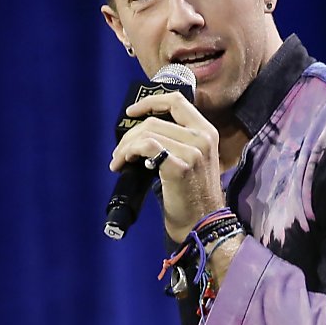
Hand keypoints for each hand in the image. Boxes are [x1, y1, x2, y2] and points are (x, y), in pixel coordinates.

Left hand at [111, 88, 226, 241]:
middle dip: (129, 134)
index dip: (150, 102)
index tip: (131, 112)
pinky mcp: (180, 166)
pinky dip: (130, 152)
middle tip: (119, 152)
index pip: (177, 101)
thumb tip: (141, 134)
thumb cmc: (192, 195)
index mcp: (207, 131)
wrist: (202, 223)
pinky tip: (124, 164)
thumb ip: (175, 141)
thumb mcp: (192, 160)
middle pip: (154, 120)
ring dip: (126, 146)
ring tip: (118, 161)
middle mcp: (202, 137)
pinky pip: (147, 147)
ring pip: (147, 133)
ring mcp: (193, 151)